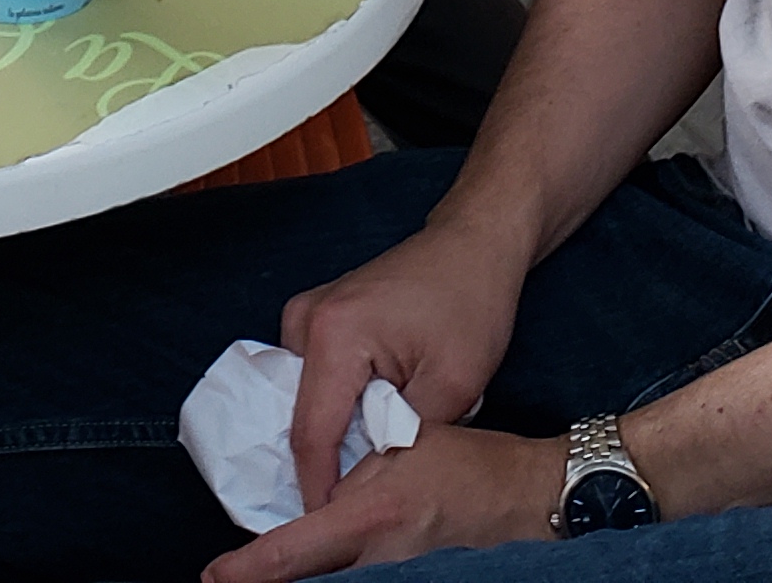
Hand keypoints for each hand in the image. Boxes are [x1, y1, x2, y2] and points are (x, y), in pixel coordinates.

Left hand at [202, 425, 561, 580]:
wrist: (527, 497)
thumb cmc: (468, 463)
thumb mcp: (401, 448)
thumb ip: (352, 478)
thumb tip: (315, 501)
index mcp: (371, 516)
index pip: (293, 553)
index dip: (248, 570)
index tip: (215, 576)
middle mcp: (384, 559)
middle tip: (230, 580)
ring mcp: (407, 579)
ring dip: (311, 579)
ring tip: (272, 575)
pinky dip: (341, 579)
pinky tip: (329, 574)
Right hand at [277, 221, 528, 509]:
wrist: (474, 244)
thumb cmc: (470, 302)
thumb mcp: (452, 384)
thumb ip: (404, 437)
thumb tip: (369, 481)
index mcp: (333, 335)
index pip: (310, 434)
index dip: (319, 489)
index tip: (330, 527)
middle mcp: (304, 321)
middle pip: (298, 418)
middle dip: (322, 466)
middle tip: (350, 506)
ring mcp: (305, 317)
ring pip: (303, 402)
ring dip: (330, 437)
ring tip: (364, 467)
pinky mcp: (315, 319)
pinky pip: (313, 381)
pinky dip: (334, 410)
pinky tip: (364, 430)